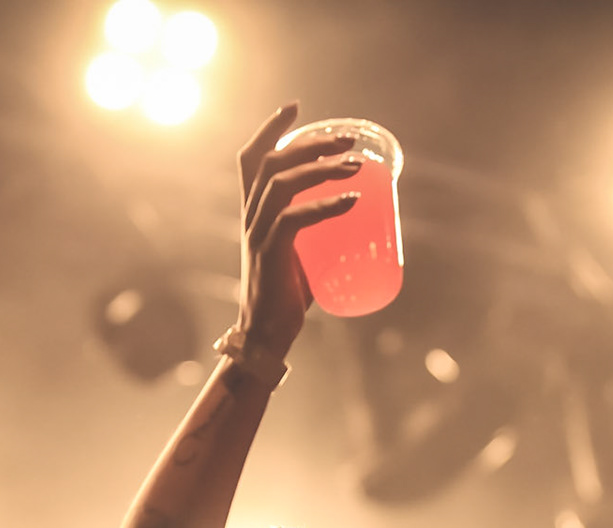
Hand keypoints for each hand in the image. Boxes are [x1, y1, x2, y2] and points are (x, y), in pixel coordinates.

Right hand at [235, 103, 363, 348]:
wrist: (265, 336)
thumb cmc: (286, 297)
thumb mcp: (301, 254)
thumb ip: (318, 234)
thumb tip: (362, 221)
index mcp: (253, 211)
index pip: (251, 158)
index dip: (270, 128)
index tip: (295, 107)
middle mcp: (250, 215)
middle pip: (273, 161)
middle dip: (311, 142)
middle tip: (349, 139)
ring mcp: (257, 233)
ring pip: (283, 183)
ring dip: (322, 168)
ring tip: (357, 166)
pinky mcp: (269, 253)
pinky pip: (295, 219)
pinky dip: (326, 205)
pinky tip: (352, 201)